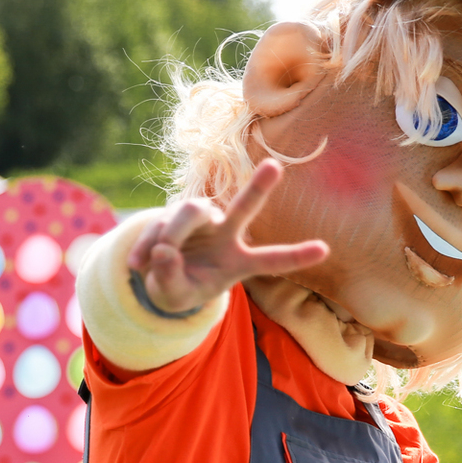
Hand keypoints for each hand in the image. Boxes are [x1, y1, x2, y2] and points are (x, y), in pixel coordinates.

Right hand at [125, 159, 329, 314]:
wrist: (155, 278)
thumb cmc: (178, 289)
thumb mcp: (174, 296)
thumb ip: (171, 279)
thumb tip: (164, 250)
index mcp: (238, 262)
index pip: (271, 259)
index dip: (296, 255)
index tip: (325, 250)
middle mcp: (225, 234)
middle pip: (244, 208)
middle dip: (258, 187)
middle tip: (275, 166)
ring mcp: (201, 220)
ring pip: (189, 212)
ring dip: (169, 235)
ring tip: (148, 262)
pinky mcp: (175, 212)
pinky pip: (160, 222)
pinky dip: (145, 244)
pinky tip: (136, 265)